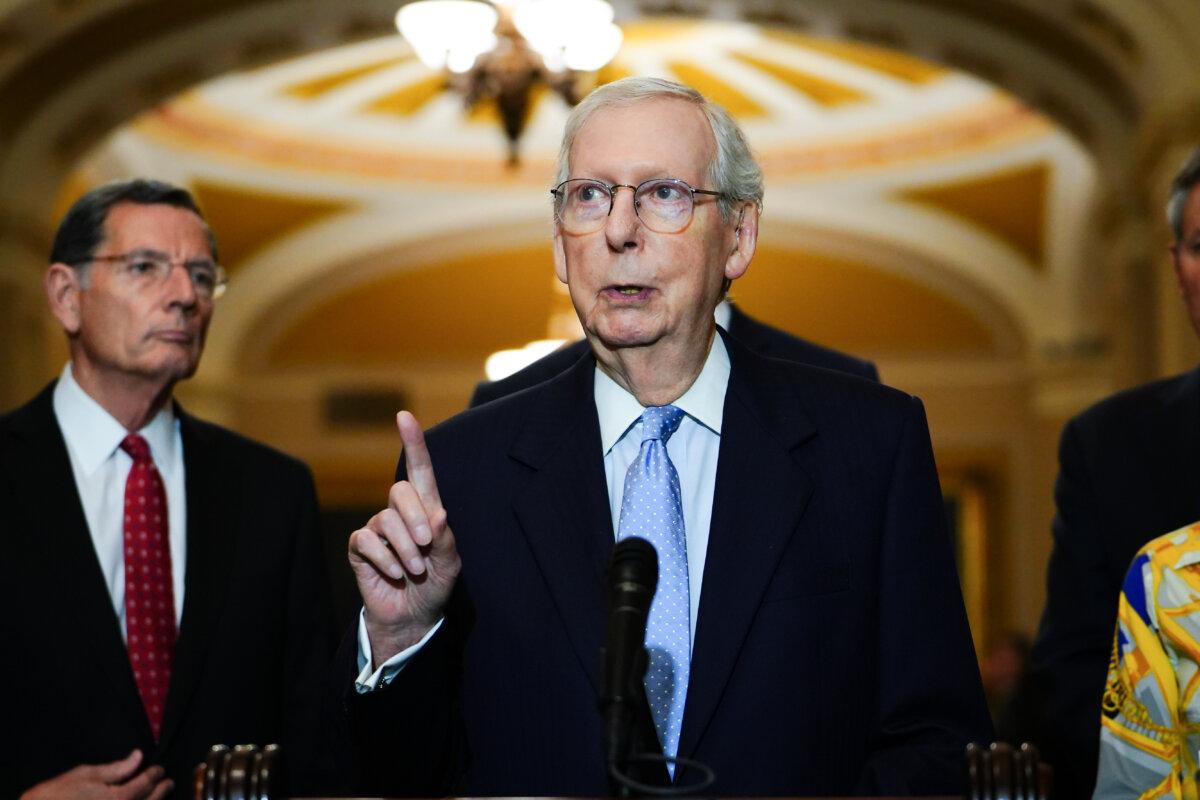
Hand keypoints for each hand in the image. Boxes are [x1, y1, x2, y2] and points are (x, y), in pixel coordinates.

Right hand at [19, 750, 171, 799]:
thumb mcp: (85, 775)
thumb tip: (137, 757)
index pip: (145, 784)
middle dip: (161, 792)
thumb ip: (116, 768)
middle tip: (168, 783)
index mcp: (118, 799)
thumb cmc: (55, 796)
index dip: (155, 775)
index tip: (160, 770)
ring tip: (159, 796)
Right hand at [349, 411, 460, 667]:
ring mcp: (378, 529)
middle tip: (427, 547)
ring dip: (404, 548)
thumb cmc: (434, 585)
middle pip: (399, 491)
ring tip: (414, 569)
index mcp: (426, 510)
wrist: (413, 616)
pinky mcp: (360, 548)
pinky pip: (366, 541)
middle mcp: (399, 513)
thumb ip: (446, 540)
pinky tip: (395, 573)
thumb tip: (439, 514)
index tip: (404, 416)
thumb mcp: (449, 564)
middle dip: (415, 519)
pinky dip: (385, 559)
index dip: (412, 443)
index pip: (419, 470)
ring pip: (385, 520)